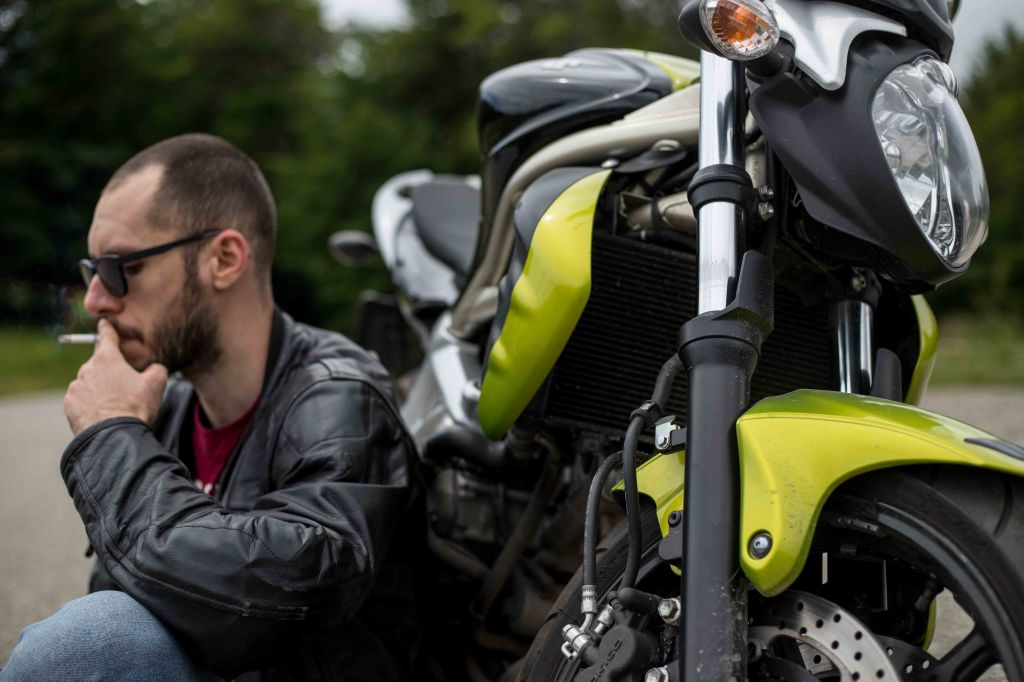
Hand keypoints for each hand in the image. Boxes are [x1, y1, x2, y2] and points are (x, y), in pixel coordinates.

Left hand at [64, 320, 167, 435]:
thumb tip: (154, 368)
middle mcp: (87, 368)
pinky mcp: (69, 404)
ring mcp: (76, 386)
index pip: (106, 336)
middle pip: (99, 362)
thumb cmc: (135, 406)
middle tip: (124, 386)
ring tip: (114, 404)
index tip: (104, 323)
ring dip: (99, 388)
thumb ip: (156, 369)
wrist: (113, 435)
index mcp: (108, 358)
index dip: (107, 328)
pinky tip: (102, 413)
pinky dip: (89, 402)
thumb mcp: (157, 384)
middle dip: (110, 370)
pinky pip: (80, 398)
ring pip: (89, 381)